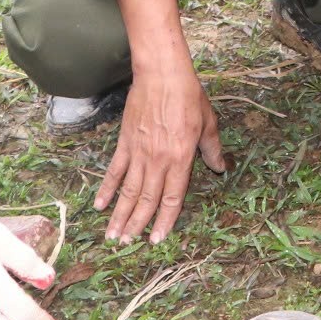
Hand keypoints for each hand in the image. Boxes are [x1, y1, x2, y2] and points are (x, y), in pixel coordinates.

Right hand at [98, 14, 225, 244]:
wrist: (162, 74)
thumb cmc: (188, 96)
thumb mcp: (209, 123)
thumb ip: (213, 149)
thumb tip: (220, 168)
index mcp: (181, 159)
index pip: (172, 198)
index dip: (165, 220)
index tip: (157, 239)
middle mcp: (158, 161)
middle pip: (147, 200)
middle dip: (137, 225)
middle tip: (127, 245)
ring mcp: (139, 153)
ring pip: (129, 191)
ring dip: (120, 215)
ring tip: (112, 235)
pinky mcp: (125, 143)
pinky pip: (115, 171)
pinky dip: (107, 189)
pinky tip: (99, 204)